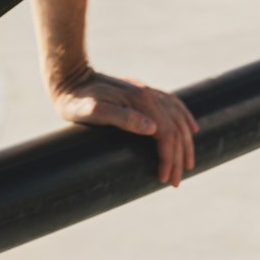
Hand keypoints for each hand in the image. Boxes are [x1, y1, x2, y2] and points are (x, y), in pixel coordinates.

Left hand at [50, 65, 197, 187]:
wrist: (69, 77)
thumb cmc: (77, 100)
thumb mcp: (94, 112)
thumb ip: (122, 118)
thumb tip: (153, 128)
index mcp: (140, 101)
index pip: (166, 134)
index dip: (169, 158)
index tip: (163, 178)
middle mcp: (147, 95)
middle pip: (175, 128)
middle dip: (179, 156)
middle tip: (175, 181)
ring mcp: (146, 93)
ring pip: (177, 117)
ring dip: (186, 141)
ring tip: (188, 163)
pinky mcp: (143, 93)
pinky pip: (172, 104)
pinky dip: (184, 117)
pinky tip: (190, 127)